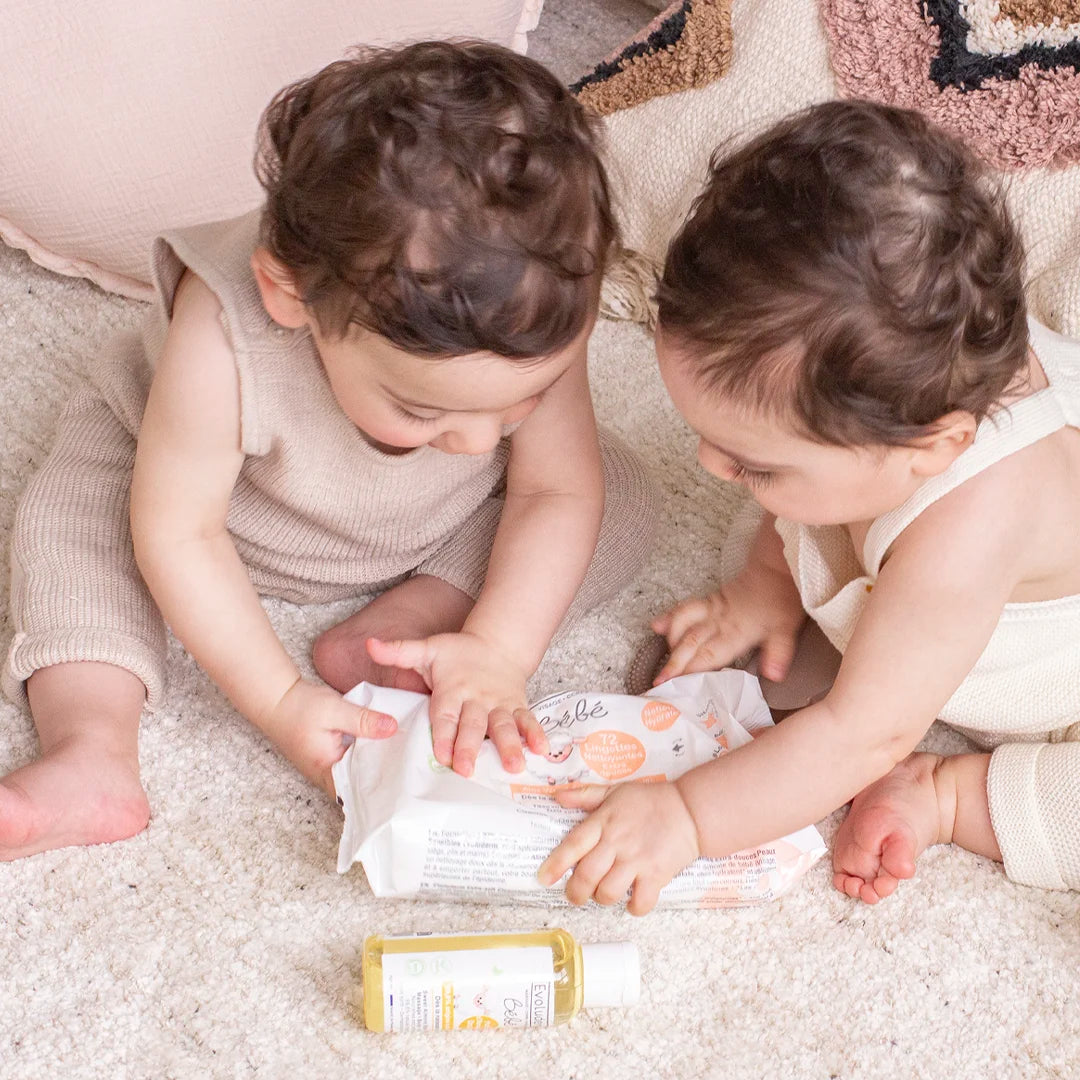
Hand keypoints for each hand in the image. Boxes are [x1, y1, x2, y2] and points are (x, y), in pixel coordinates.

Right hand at [260, 678, 396, 794]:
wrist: (277, 698)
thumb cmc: (300, 707)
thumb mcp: (335, 709)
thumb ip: (363, 720)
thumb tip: (393, 728)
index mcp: (328, 771)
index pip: (359, 791)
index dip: (382, 788)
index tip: (406, 780)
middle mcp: (328, 776)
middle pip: (362, 785)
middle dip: (386, 777)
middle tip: (413, 768)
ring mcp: (328, 768)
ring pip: (359, 773)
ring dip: (379, 765)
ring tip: (407, 757)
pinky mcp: (331, 756)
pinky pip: (354, 762)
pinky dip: (369, 755)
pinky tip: (388, 745)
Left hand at [366, 632, 546, 775]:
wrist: (497, 644)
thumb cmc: (458, 654)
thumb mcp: (428, 649)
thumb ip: (399, 651)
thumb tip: (370, 645)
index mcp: (453, 688)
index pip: (446, 714)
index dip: (444, 733)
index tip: (442, 754)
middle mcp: (478, 698)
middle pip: (474, 724)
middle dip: (470, 747)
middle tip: (466, 770)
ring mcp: (500, 704)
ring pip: (504, 725)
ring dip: (509, 746)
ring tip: (514, 766)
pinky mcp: (517, 706)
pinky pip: (528, 720)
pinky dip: (536, 734)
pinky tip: (543, 750)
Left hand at [536, 781, 700, 915]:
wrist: (690, 809)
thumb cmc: (650, 800)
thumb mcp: (615, 791)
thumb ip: (585, 795)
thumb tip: (557, 797)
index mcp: (604, 822)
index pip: (573, 845)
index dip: (555, 864)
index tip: (543, 877)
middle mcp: (617, 842)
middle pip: (586, 875)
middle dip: (575, 892)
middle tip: (575, 895)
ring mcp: (637, 860)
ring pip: (608, 892)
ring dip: (602, 899)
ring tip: (604, 893)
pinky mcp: (657, 875)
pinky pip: (639, 902)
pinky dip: (633, 908)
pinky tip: (632, 900)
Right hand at [652, 563, 805, 683]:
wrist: (777, 567)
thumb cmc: (782, 600)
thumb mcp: (787, 629)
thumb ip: (779, 653)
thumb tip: (773, 675)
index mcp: (737, 631)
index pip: (709, 656)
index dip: (691, 671)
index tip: (676, 686)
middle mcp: (719, 621)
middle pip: (690, 643)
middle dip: (673, 663)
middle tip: (658, 682)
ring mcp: (711, 609)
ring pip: (683, 624)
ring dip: (670, 642)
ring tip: (661, 661)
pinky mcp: (709, 600)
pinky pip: (685, 607)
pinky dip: (670, 617)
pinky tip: (657, 626)